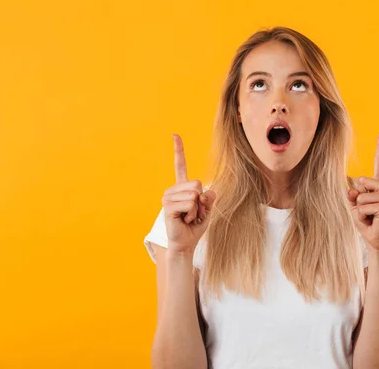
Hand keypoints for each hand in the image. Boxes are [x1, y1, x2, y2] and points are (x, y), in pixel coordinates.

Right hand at [162, 134, 215, 254]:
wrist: (186, 243)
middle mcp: (173, 189)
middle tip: (194, 213)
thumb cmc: (195, 226)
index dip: (178, 150)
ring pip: (195, 194)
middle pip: (197, 183)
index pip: (180, 165)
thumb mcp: (208, 209)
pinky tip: (184, 220)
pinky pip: (190, 204)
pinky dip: (193, 214)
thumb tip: (205, 192)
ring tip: (188, 217)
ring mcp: (168, 197)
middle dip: (202, 201)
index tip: (175, 135)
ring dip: (197, 210)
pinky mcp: (168, 207)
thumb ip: (210, 198)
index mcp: (182, 187)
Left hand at [348, 129, 378, 250]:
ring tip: (369, 216)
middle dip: (357, 197)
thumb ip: (353, 194)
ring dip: (359, 209)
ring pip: (360, 196)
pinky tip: (372, 220)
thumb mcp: (354, 204)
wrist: (376, 239)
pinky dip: (362, 216)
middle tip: (365, 210)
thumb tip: (354, 191)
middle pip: (361, 181)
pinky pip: (363, 207)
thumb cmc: (365, 221)